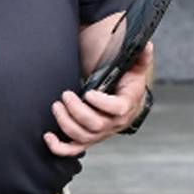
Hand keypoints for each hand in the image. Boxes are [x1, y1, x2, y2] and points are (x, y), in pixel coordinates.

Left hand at [44, 42, 153, 157]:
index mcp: (126, 106)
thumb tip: (146, 45)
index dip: (102, 104)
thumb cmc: (129, 84)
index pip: (117, 110)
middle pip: (95, 125)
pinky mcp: (89, 138)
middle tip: (65, 95)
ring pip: (82, 137)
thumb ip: (141, 56)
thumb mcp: (137, 68)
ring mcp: (100, 133)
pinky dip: (59, 148)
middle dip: (77, 111)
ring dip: (66, 123)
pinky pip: (74, 149)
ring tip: (57, 106)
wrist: (127, 102)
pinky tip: (48, 137)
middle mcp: (113, 124)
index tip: (88, 92)